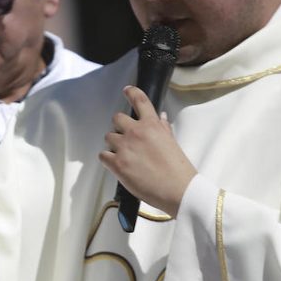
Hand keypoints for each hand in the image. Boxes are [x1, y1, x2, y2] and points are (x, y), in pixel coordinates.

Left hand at [99, 86, 196, 216]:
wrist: (178, 190)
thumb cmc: (178, 169)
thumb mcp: (172, 143)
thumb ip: (163, 128)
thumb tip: (160, 117)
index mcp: (152, 125)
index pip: (139, 100)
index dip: (131, 92)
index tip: (126, 90)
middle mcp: (136, 132)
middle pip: (117, 118)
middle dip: (120, 127)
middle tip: (126, 138)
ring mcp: (124, 147)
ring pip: (108, 137)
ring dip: (114, 144)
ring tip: (124, 155)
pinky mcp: (117, 163)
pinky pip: (102, 155)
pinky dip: (107, 159)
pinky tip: (117, 165)